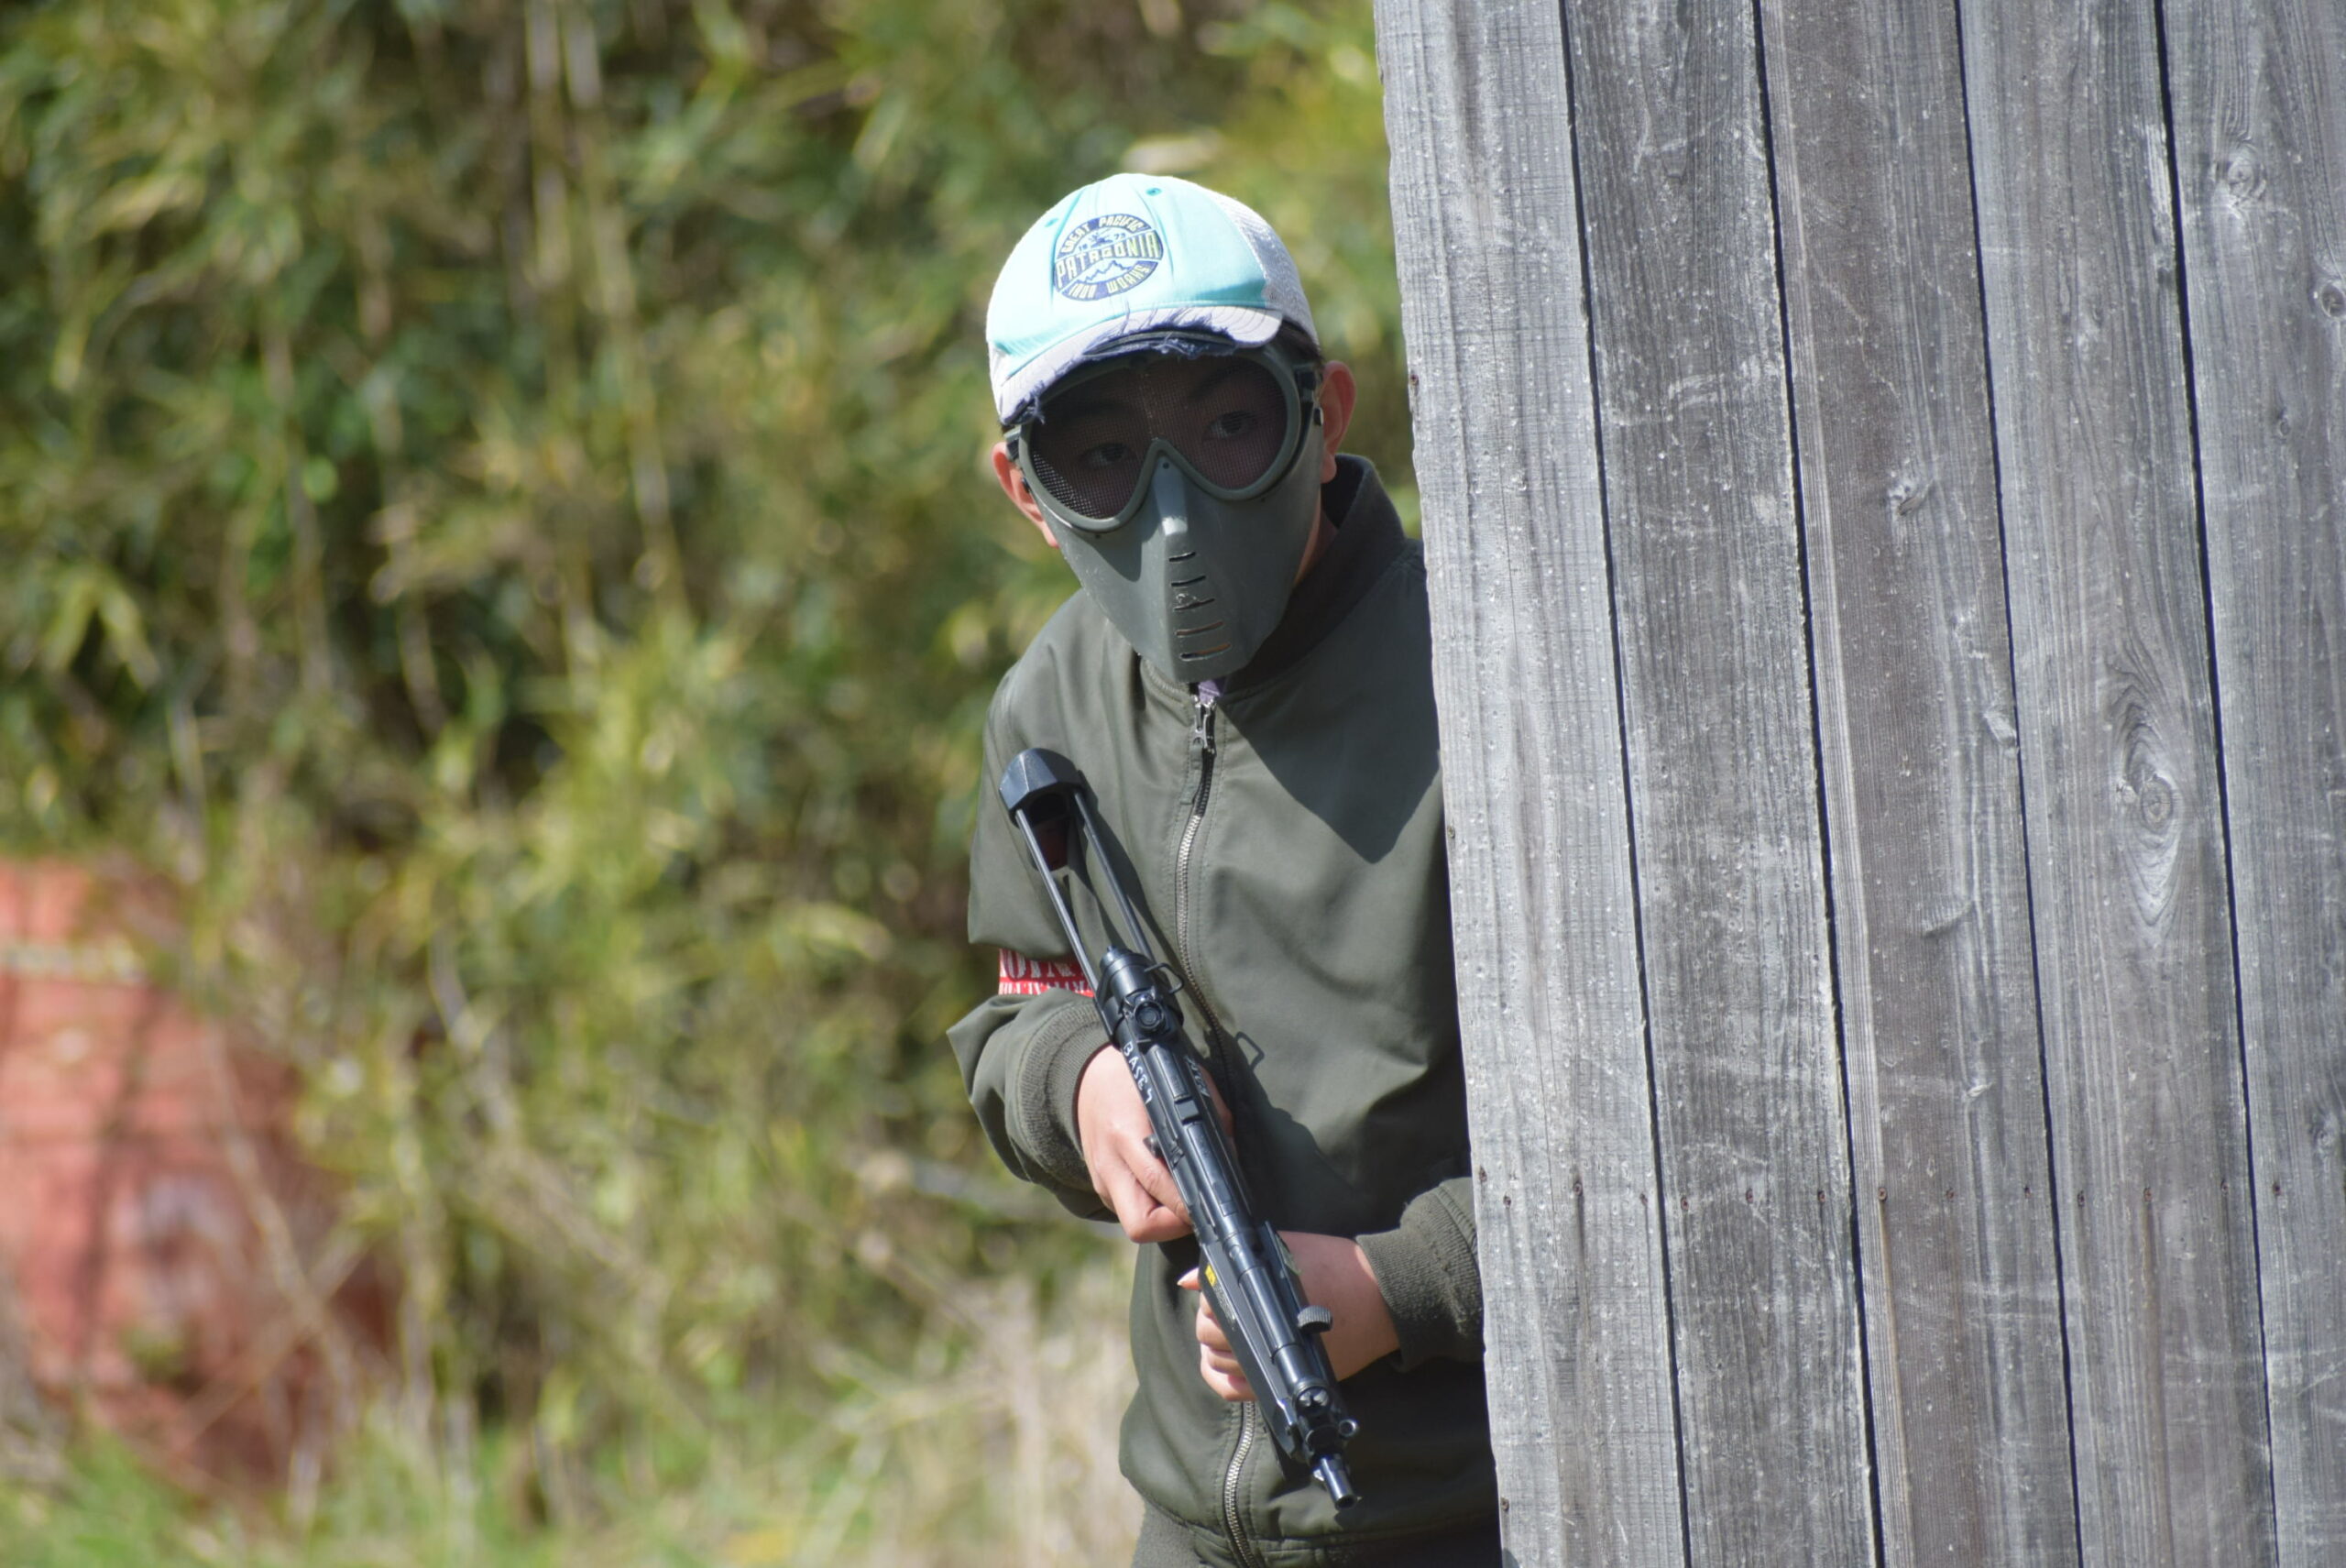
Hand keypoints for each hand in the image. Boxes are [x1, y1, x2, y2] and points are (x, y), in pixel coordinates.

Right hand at [1075, 1047, 1229, 1243]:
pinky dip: (1152, 1209)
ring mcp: (1101, 1179)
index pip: (1157, 1182)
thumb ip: (1209, 1116)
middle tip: (1197, 1209)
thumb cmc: (1138, 1077)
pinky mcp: (1101, 1187)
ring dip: (1164, 1221)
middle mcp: (1110, 1163)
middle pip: (1140, 1224)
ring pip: (1134, 1225)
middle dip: (1174, 1226)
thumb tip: (1232, 1153)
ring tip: (1184, 1198)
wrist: (1088, 1078)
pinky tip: (1165, 1190)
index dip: (1186, 1204)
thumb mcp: (1178, 1084)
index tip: (1211, 1205)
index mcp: (1126, 1132)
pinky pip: (1129, 1212)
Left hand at [1179, 1232, 1399, 1401]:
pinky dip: (1223, 1379)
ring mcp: (1277, 1367)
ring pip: (1220, 1364)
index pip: (1214, 1307)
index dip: (1207, 1296)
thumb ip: (1237, 1261)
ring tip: (1228, 1330)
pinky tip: (1225, 1363)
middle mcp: (1268, 1340)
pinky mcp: (1287, 1385)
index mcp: (1265, 1303)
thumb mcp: (1286, 1250)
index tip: (1214, 1288)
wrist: (1382, 1300)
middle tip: (1222, 1307)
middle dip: (1210, 1319)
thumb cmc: (1337, 1266)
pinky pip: (1238, 1393)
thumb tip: (1191, 1278)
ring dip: (1215, 1346)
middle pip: (1211, 1335)